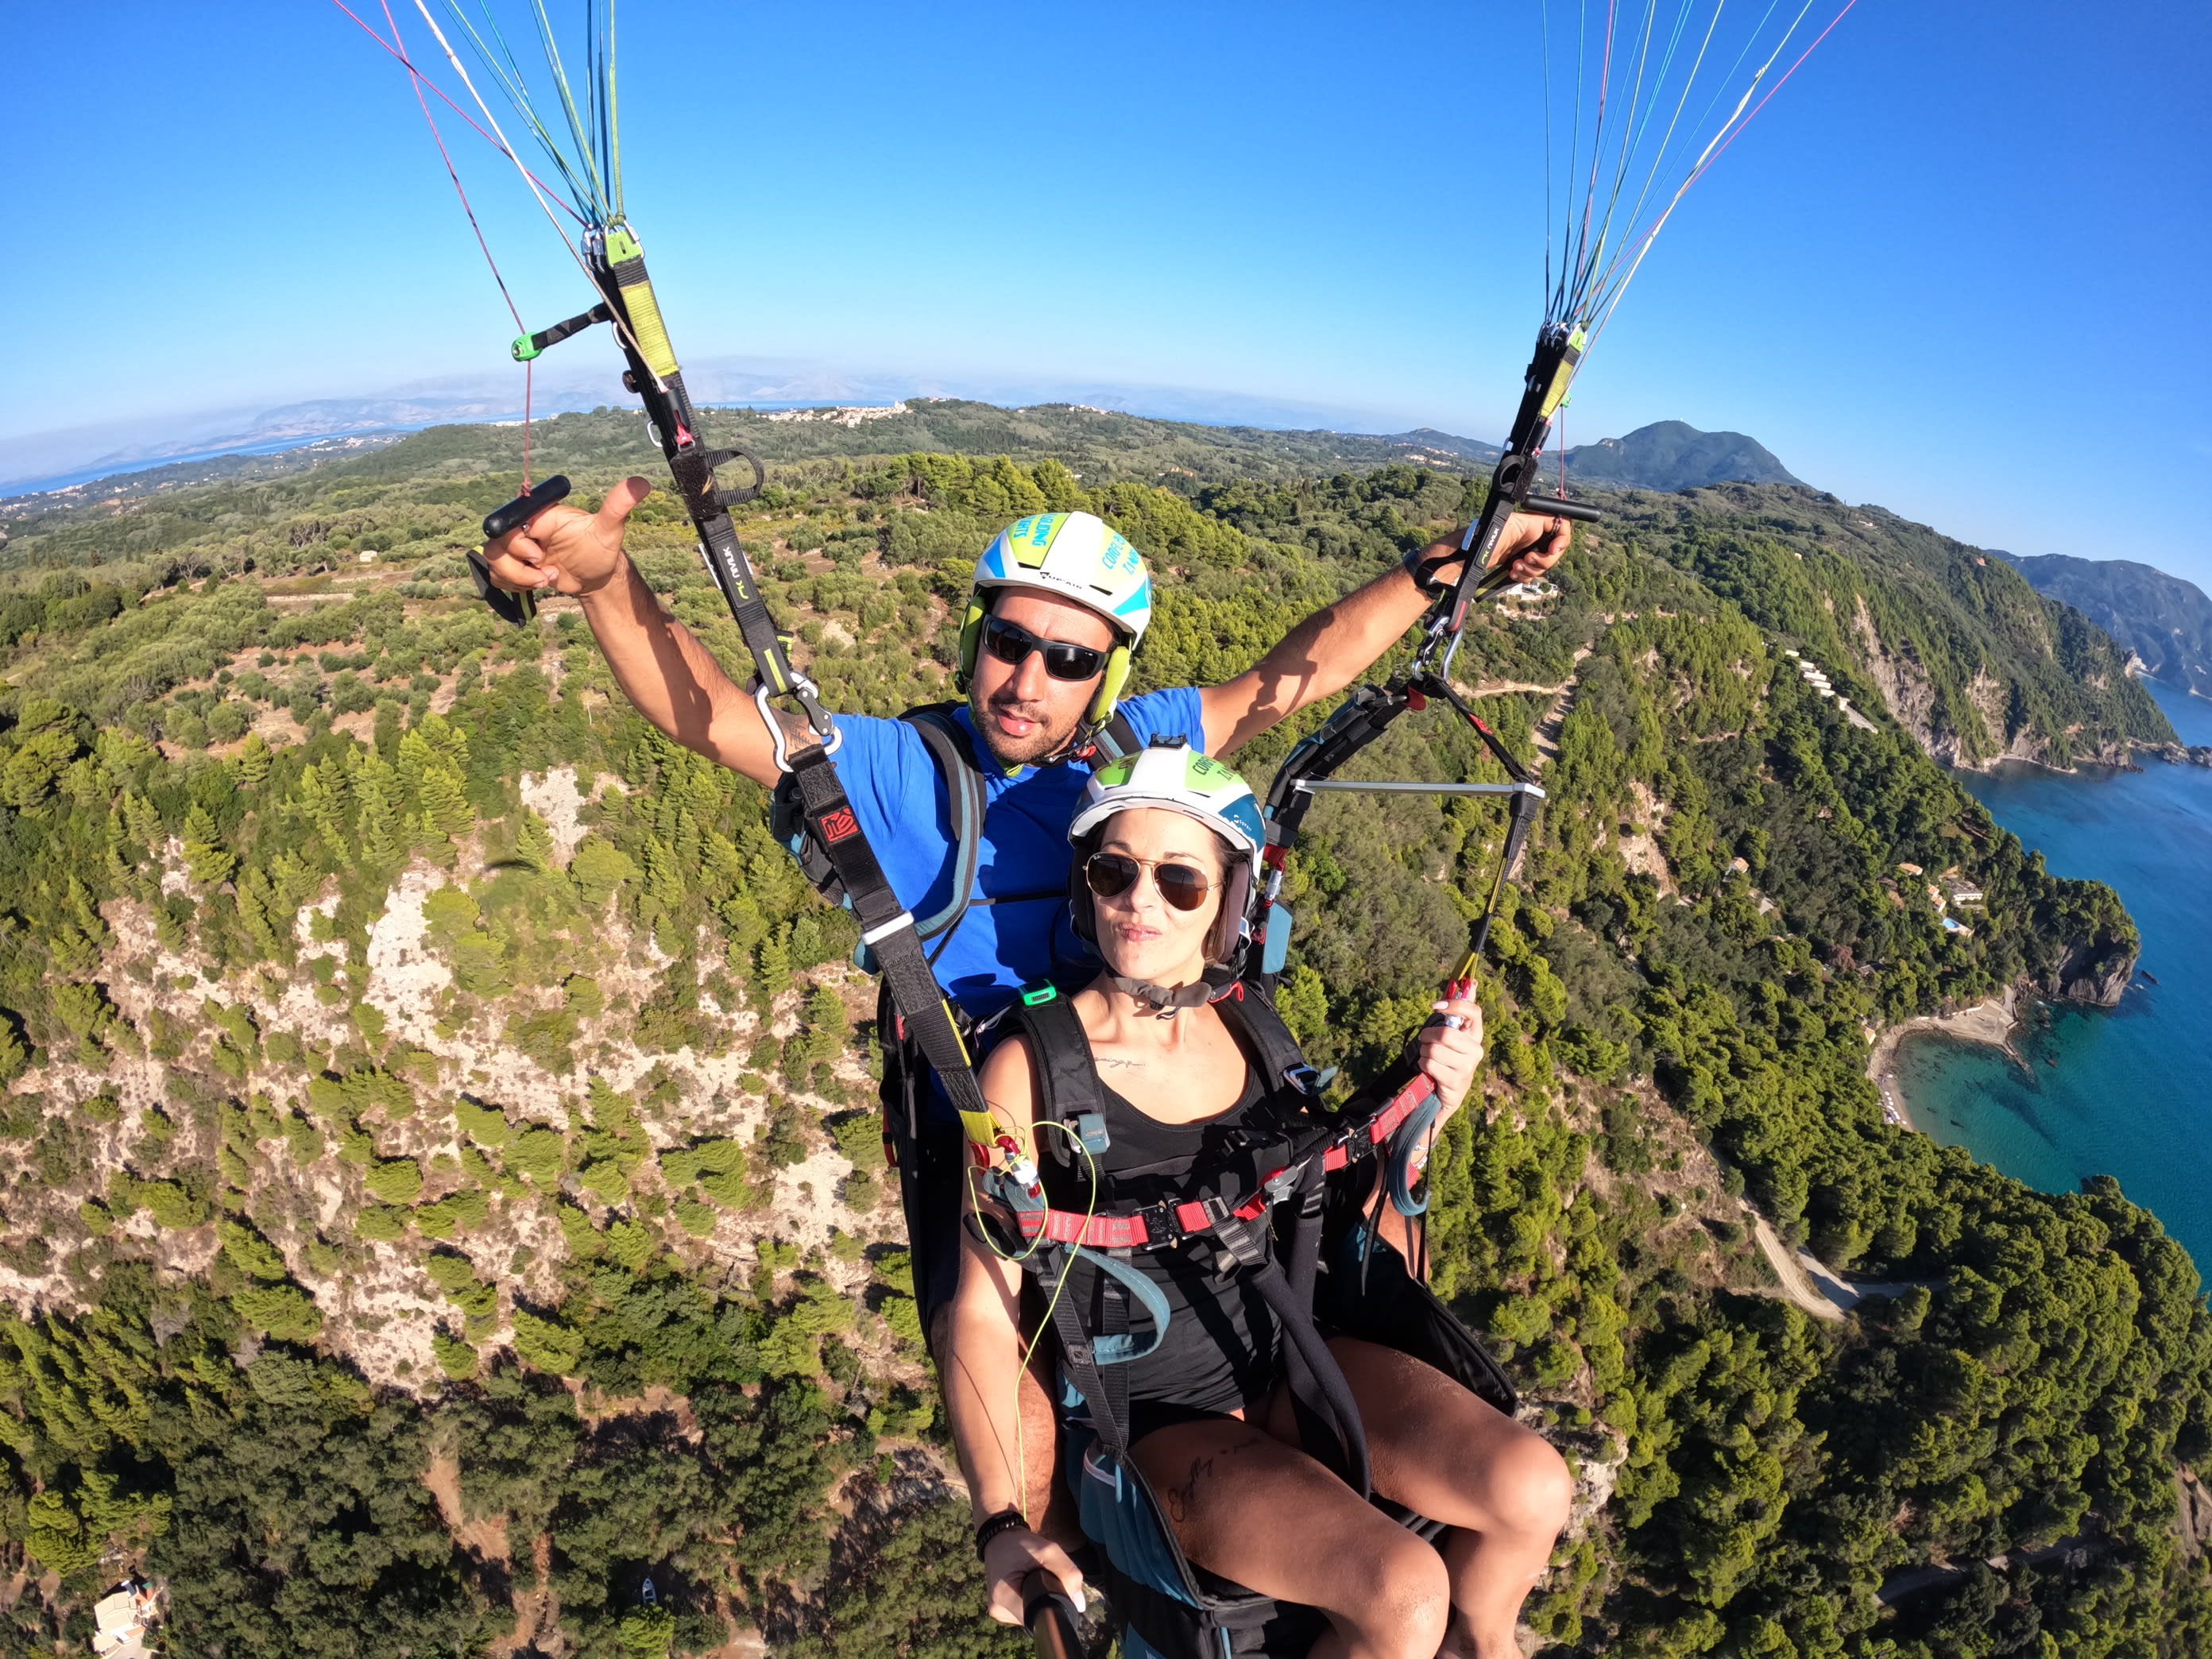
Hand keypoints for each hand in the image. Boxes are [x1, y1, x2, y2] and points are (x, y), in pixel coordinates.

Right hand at [480, 475, 653, 599]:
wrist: (595, 574)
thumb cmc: (600, 549)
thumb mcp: (609, 530)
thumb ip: (617, 507)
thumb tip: (641, 483)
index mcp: (540, 514)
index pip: (508, 524)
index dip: (519, 545)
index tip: (540, 557)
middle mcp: (524, 527)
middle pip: (496, 545)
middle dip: (518, 568)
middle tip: (546, 573)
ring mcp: (517, 546)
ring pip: (493, 561)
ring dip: (518, 579)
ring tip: (545, 580)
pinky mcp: (514, 563)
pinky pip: (497, 575)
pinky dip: (514, 585)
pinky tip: (538, 584)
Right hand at [982, 1527, 1085, 1626]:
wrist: (998, 1539)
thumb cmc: (1020, 1543)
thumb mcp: (1047, 1550)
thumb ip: (1067, 1573)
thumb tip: (1079, 1605)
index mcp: (1004, 1597)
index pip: (1039, 1615)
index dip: (1054, 1606)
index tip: (1058, 1590)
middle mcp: (999, 1610)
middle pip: (1036, 1617)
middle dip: (1048, 1601)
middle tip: (1046, 1579)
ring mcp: (999, 1613)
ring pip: (1031, 1615)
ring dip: (1040, 1601)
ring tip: (1036, 1580)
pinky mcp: (1002, 1611)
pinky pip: (1025, 1611)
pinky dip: (1032, 1600)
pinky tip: (1029, 1586)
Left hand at [1415, 991, 1484, 1118]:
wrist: (1449, 1092)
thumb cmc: (1448, 1057)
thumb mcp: (1453, 1035)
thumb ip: (1459, 1010)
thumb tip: (1471, 982)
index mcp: (1476, 1035)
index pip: (1473, 1011)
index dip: (1454, 1005)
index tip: (1435, 1006)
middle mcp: (1476, 1051)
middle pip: (1445, 1033)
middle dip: (1427, 1035)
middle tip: (1425, 1040)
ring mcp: (1467, 1068)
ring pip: (1434, 1050)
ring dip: (1424, 1052)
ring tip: (1428, 1057)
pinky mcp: (1455, 1083)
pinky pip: (1430, 1065)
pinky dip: (1423, 1064)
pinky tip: (1428, 1068)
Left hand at [1493, 509, 1571, 581]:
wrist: (1471, 552)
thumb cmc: (1486, 534)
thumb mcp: (1511, 523)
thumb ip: (1536, 523)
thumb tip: (1558, 522)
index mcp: (1535, 523)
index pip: (1562, 526)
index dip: (1563, 540)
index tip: (1552, 550)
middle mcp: (1534, 536)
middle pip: (1555, 552)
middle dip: (1544, 561)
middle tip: (1528, 559)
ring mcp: (1527, 551)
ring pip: (1543, 566)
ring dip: (1531, 570)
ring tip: (1515, 566)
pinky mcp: (1519, 563)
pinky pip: (1531, 574)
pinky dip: (1523, 576)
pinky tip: (1511, 572)